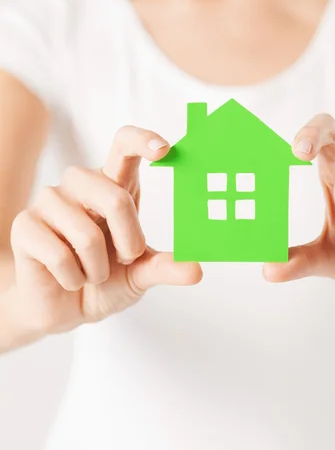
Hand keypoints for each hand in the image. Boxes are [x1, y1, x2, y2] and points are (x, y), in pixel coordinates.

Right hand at [10, 126, 201, 334]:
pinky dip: (73, 278)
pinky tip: (69, 278)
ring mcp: (49, 201)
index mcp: (112, 185)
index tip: (164, 149)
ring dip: (98, 269)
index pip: (123, 145)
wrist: (65, 308)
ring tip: (92, 273)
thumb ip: (165, 267)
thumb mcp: (140, 273)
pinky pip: (59, 254)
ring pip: (86, 233)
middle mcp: (80, 185)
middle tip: (125, 257)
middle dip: (129, 239)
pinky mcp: (25, 225)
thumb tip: (196, 269)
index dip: (142, 141)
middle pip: (115, 196)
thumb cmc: (105, 280)